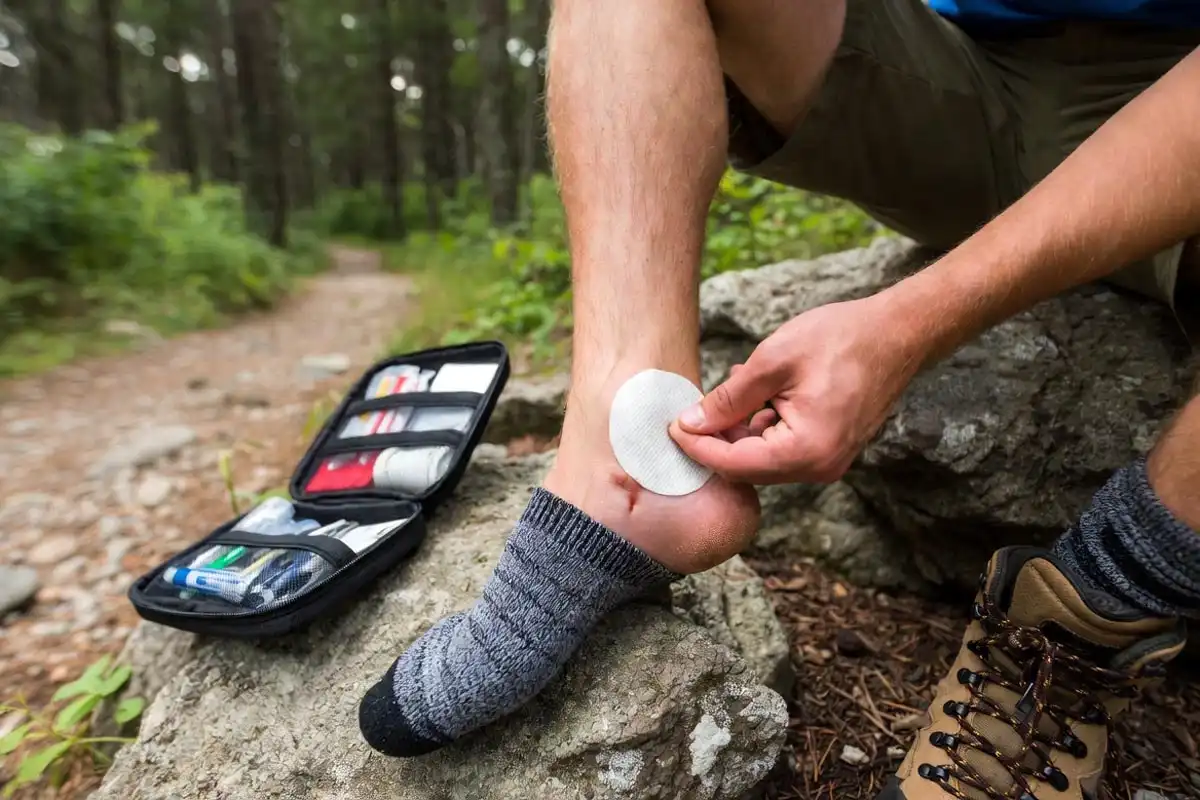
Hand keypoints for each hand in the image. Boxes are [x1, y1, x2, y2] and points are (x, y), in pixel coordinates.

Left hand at [670, 295, 926, 483]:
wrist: (897, 333)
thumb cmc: (840, 339)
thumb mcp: (772, 361)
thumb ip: (729, 398)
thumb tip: (691, 423)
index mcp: (807, 450)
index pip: (734, 464)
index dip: (696, 447)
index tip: (669, 428)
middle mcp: (819, 467)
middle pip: (746, 468)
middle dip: (713, 443)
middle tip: (685, 414)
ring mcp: (828, 462)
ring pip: (762, 460)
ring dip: (736, 435)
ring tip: (720, 399)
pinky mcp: (829, 449)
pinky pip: (782, 449)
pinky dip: (759, 429)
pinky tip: (748, 400)